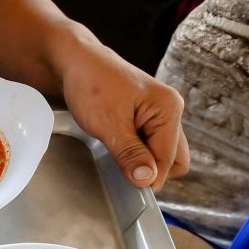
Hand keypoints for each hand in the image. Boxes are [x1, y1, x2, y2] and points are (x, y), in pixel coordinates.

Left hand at [60, 42, 188, 191]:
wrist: (75, 63)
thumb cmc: (91, 84)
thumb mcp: (108, 124)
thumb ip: (130, 154)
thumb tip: (147, 180)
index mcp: (169, 109)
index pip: (168, 159)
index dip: (148, 177)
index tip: (127, 186)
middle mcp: (170, 111)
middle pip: (174, 159)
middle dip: (151, 170)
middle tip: (121, 168)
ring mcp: (159, 115)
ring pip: (161, 153)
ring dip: (142, 161)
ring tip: (115, 151)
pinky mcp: (146, 119)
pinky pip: (150, 145)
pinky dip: (136, 153)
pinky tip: (116, 147)